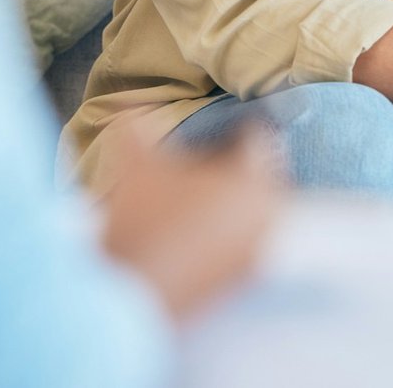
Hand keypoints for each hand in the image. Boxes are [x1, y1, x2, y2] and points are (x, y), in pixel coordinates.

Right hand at [100, 121, 285, 320]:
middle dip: (239, 166)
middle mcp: (265, 215)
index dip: (241, 128)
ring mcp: (258, 250)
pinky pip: (246, 241)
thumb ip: (137, 125)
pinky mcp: (244, 279)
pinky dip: (230, 230)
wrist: (132, 292)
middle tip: (214, 160)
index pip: (259, 141)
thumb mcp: (136, 165)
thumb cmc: (142, 220)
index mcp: (252, 181)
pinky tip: (198, 228)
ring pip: (256, 210)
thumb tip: (127, 100)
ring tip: (202, 195)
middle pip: (262, 176)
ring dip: (236, 199)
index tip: (231, 125)